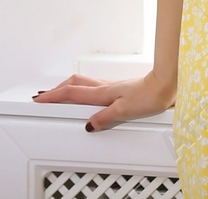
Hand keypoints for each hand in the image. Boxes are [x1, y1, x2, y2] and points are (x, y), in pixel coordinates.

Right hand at [32, 69, 174, 131]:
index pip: (72, 94)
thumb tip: (88, 125)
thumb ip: (104, 117)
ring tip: (60, 93)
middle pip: (74, 84)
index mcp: (103, 93)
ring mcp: (112, 87)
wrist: (167, 84)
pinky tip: (88, 95)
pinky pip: (94, 87)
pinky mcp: (120, 89)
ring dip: (69, 87)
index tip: (39, 98)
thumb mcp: (125, 110)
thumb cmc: (151, 95)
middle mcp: (105, 88)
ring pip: (84, 84)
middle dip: (57, 89)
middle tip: (45, 95)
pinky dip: (83, 89)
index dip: (54, 96)